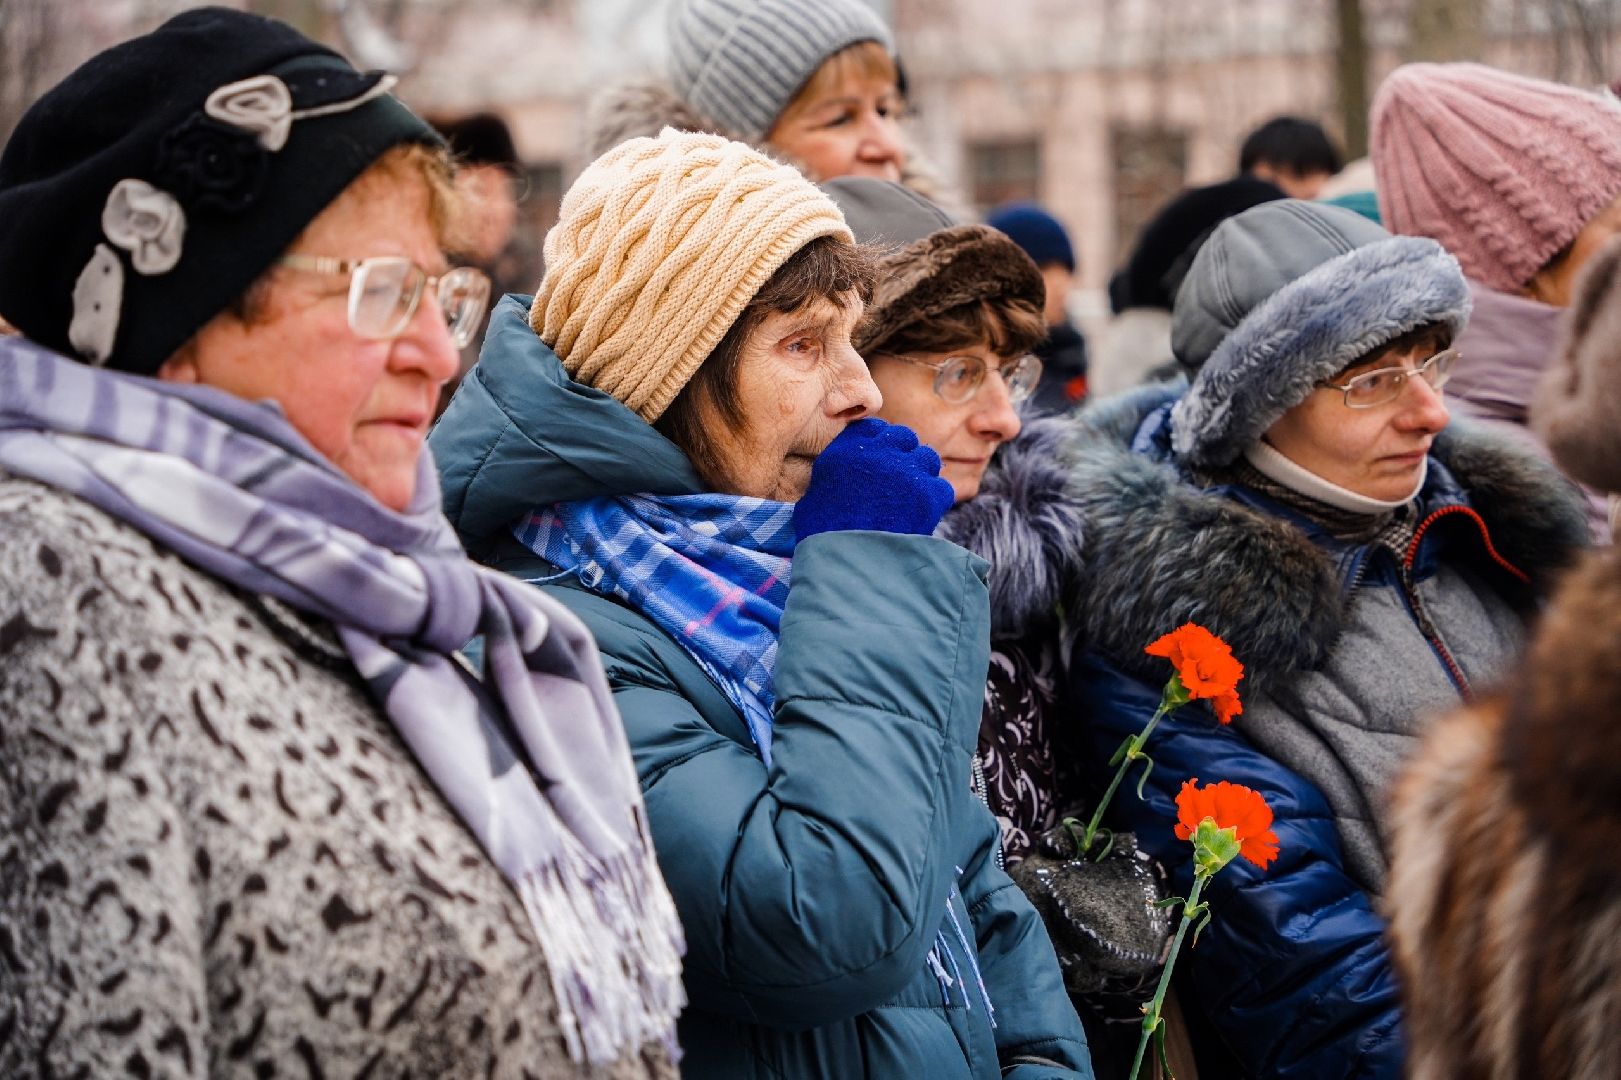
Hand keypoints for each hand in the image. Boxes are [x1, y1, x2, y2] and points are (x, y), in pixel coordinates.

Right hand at [793, 418, 955, 540]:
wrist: (845, 560)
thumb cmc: (824, 535)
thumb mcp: (814, 498)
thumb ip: (831, 478)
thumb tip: (838, 480)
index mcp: (846, 449)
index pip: (874, 429)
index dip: (881, 444)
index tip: (881, 460)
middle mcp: (878, 453)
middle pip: (904, 437)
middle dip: (904, 455)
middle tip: (900, 481)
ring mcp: (905, 471)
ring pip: (928, 458)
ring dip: (922, 475)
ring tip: (912, 500)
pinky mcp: (927, 494)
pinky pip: (942, 488)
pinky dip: (935, 502)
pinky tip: (922, 516)